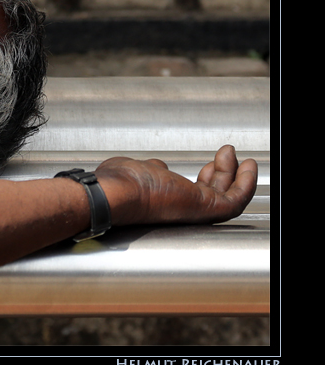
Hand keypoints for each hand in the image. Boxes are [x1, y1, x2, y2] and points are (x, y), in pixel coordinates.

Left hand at [95, 145, 257, 226]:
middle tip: (227, 155)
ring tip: (240, 158)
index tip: (212, 163)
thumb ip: (152, 170)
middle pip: (211, 192)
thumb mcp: (137, 170)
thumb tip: (159, 167)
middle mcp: (180, 207)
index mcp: (164, 200)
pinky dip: (246, 184)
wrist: (116, 194)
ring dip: (237, 176)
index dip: (205, 177)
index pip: (192, 191)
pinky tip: (248, 167)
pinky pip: (235, 200)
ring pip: (226, 196)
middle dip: (222, 173)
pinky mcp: (205, 209)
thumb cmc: (118, 183)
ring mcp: (193, 209)